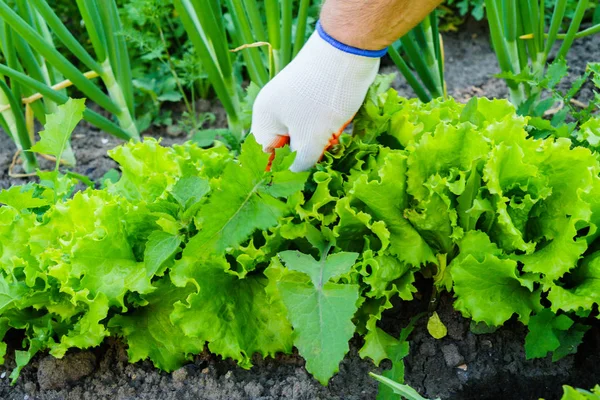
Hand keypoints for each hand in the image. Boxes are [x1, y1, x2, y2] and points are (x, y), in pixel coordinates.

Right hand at [251, 23, 382, 171]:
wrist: (348, 52)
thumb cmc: (324, 99)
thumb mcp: (311, 141)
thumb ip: (300, 164)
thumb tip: (296, 173)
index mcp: (264, 118)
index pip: (264, 154)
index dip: (279, 170)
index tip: (297, 181)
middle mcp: (274, 108)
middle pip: (285, 144)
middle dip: (303, 155)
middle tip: (320, 160)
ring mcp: (293, 99)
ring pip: (303, 134)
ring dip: (318, 142)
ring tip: (333, 141)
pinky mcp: (313, 94)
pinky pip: (316, 121)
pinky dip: (327, 129)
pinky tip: (340, 130)